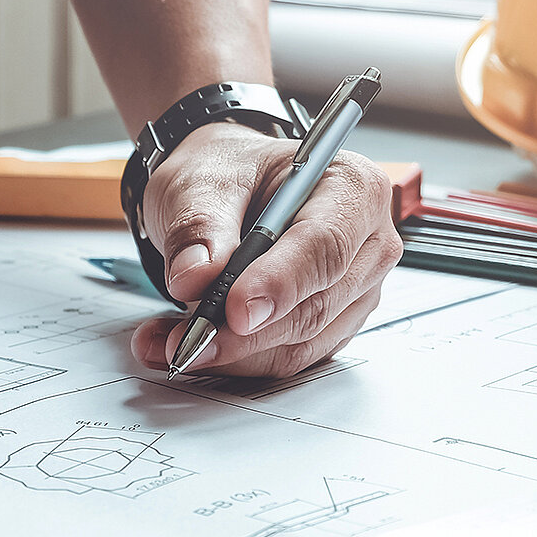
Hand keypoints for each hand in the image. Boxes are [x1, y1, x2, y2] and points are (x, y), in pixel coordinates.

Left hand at [129, 123, 401, 376]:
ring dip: (232, 354)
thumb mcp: (201, 183)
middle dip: (245, 333)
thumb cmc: (228, 176)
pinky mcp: (331, 327)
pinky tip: (190, 345)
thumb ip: (199, 228)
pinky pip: (285, 357)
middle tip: (185, 340)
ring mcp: (354, 292)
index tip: (236, 310)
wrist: (226, 193)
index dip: (281, 283)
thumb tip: (194, 278)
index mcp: (352, 188)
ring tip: (169, 341)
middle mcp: (366, 245)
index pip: (325, 246)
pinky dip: (233, 360)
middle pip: (315, 305)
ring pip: (299, 344)